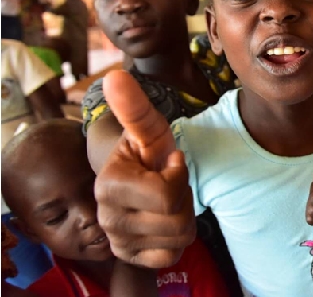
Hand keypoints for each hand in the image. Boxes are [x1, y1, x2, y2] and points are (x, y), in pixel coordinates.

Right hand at [95, 71, 195, 267]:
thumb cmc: (149, 154)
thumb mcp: (150, 130)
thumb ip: (135, 107)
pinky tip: (163, 221)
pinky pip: (172, 255)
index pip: (167, 195)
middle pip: (176, 220)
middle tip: (169, 184)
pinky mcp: (130, 257)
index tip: (167, 163)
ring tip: (167, 201)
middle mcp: (106, 218)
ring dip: (183, 217)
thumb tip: (115, 76)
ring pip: (178, 238)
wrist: (142, 179)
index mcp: (109, 185)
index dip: (178, 176)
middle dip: (184, 198)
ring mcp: (118, 242)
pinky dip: (176, 239)